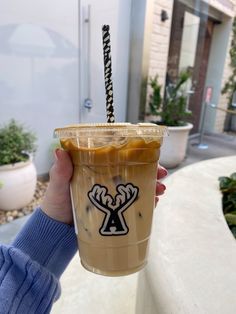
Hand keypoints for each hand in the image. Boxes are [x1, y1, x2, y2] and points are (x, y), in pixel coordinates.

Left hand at [41, 149, 167, 224]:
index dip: (136, 156)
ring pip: (138, 187)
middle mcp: (107, 181)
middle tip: (162, 175)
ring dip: (152, 186)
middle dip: (151, 172)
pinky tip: (154, 203)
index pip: (120, 158)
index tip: (150, 156)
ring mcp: (113, 197)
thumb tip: (59, 151)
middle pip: (134, 172)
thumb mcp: (59, 185)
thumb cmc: (57, 203)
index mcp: (97, 170)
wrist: (57, 229)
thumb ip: (61, 171)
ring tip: (161, 190)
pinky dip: (146, 203)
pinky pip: (134, 205)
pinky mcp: (115, 212)